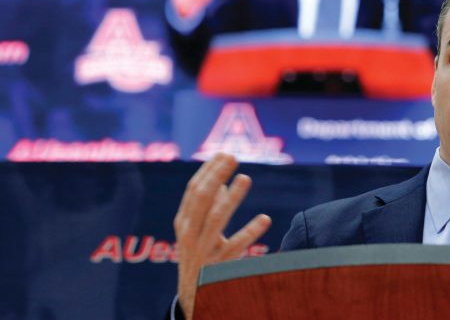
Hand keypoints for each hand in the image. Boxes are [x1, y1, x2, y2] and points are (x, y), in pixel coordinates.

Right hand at [174, 153, 271, 319]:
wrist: (193, 297)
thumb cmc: (198, 256)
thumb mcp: (197, 230)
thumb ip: (207, 206)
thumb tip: (219, 179)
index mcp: (184, 221)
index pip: (193, 190)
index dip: (208, 170)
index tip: (225, 153)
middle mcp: (190, 233)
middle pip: (201, 198)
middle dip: (216, 175)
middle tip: (233, 157)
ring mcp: (203, 250)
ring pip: (216, 219)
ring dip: (231, 197)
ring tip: (246, 178)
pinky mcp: (219, 265)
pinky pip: (235, 247)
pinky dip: (250, 232)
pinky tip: (265, 219)